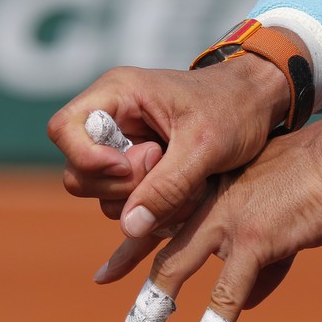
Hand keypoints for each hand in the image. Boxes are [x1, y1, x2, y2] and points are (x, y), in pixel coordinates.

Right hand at [47, 53, 289, 233]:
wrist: (258, 106)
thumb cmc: (234, 109)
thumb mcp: (203, 147)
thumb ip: (166, 186)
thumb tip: (130, 227)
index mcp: (118, 95)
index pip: (64, 129)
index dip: (88, 158)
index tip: (131, 167)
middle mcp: (112, 120)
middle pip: (79, 173)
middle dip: (124, 186)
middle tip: (167, 170)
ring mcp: (124, 148)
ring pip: (105, 195)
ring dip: (146, 203)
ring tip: (188, 186)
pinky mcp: (140, 170)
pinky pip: (129, 203)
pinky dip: (156, 209)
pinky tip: (187, 197)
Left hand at [107, 97, 321, 321]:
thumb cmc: (316, 178)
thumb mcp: (277, 211)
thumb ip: (259, 258)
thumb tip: (248, 302)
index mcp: (211, 189)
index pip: (160, 221)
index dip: (130, 250)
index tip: (106, 274)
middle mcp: (209, 200)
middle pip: (158, 248)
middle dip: (136, 290)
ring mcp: (227, 217)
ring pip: (175, 268)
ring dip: (152, 311)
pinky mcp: (255, 237)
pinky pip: (227, 290)